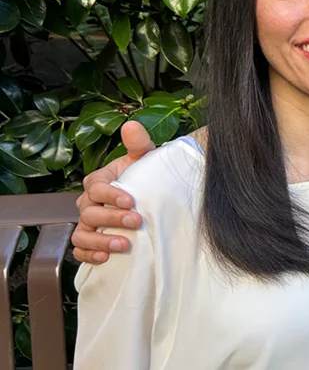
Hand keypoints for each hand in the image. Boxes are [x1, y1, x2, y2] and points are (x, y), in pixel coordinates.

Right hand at [71, 121, 154, 263]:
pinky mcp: (91, 241)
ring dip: (100, 242)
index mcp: (98, 181)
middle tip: (135, 222)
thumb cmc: (144, 176)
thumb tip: (132, 125)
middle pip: (90, 213)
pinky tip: (106, 258)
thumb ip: (139, 143)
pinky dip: (89, 255)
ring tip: (123, 245)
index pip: (96, 188)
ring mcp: (88, 223)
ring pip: (82, 234)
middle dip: (111, 218)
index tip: (130, 201)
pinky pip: (80, 251)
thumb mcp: (145, 158)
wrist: (152, 195)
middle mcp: (89, 203)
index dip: (111, 195)